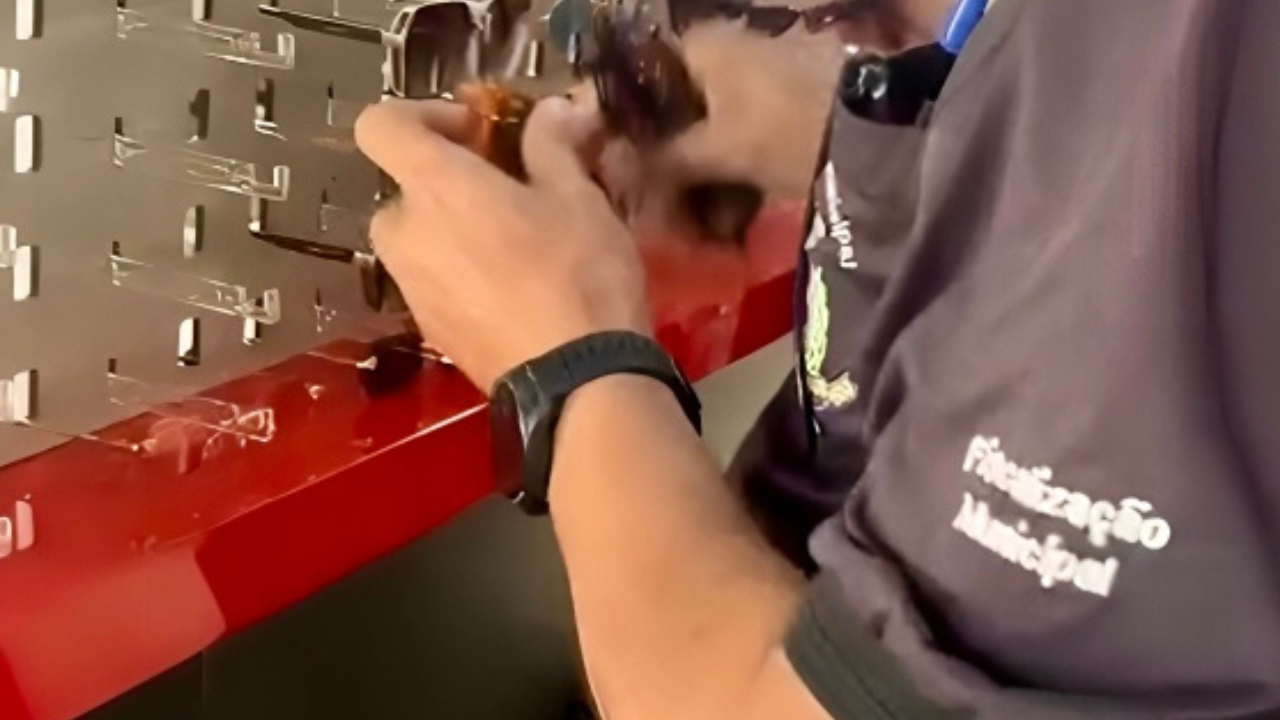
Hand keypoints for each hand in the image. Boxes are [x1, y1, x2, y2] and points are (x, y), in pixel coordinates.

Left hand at [355, 97, 649, 391]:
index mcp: (434, 186)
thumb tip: (551, 111)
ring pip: (418, 241)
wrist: (576, 379)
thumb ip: (552, 143)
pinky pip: (433, 284)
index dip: (422, 115)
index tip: (476, 131)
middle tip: (507, 194)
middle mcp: (406, 234)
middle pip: (403, 189)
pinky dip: (460, 276)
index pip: (381, 124)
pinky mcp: (429, 330)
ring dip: (453, 233)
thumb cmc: (578, 273)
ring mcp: (412, 288)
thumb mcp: (578, 196)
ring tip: (516, 247)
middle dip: (448, 186)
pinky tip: (515, 292)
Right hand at [591, 20, 844, 241]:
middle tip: (664, 214)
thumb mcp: (717, 151)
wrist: (875, 135)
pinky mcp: (788, 110)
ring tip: (704, 231)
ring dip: (703, 184)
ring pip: (711, 134)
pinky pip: (745, 143)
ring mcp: (761, 80)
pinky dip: (736, 181)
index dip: (626, 126)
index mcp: (703, 46)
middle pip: (677, 114)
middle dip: (670, 169)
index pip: (640, 80)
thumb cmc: (785, 132)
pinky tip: (734, 223)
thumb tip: (614, 170)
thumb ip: (661, 160)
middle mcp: (728, 52)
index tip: (618, 168)